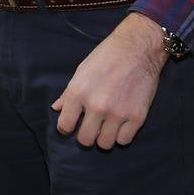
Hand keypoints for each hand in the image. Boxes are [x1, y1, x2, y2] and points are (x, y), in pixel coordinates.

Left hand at [52, 12, 168, 148]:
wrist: (136, 50)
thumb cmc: (105, 58)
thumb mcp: (80, 72)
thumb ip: (68, 94)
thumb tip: (56, 108)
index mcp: (78, 93)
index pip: (65, 126)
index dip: (66, 127)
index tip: (72, 125)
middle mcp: (96, 106)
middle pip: (85, 140)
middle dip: (85, 136)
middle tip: (90, 128)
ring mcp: (118, 114)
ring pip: (105, 144)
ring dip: (104, 138)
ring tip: (105, 128)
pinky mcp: (137, 117)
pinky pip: (124, 140)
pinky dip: (121, 135)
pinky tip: (120, 125)